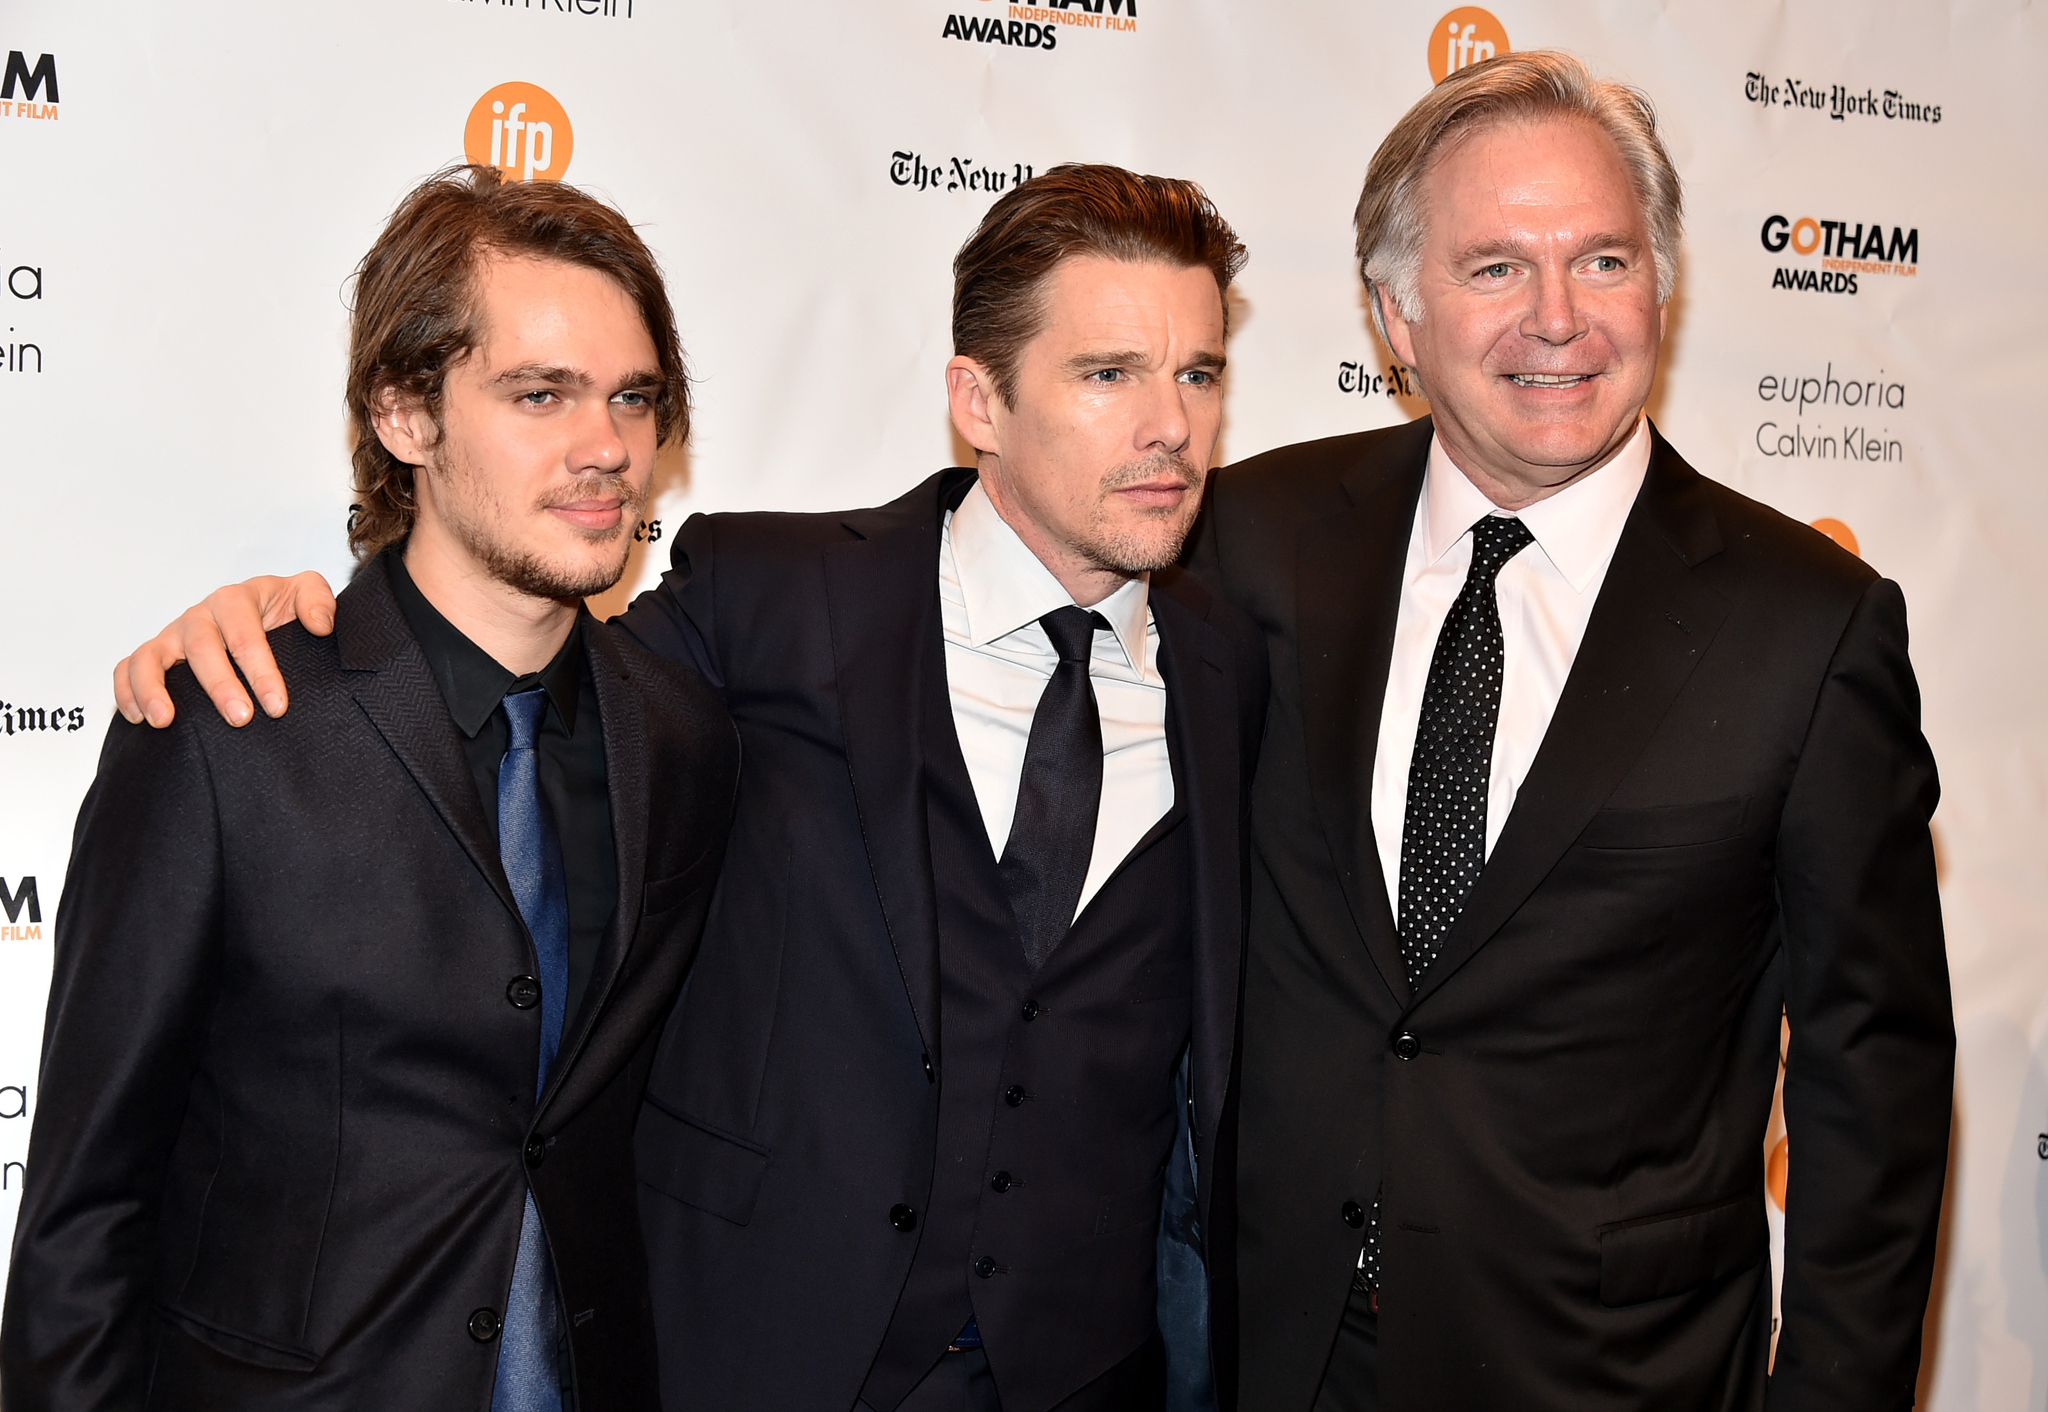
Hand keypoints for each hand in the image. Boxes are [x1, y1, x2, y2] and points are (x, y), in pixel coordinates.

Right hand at [114, 572, 338, 727]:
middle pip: (201, 648)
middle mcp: (199, 616)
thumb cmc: (281, 608)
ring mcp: (173, 636)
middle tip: (240, 719)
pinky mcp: (154, 654)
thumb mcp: (305, 594)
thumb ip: (318, 600)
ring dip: (154, 688)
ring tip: (166, 720)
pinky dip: (126, 690)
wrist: (262, 612)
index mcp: (235, 600)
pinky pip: (128, 668)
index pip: (245, 634)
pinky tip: (139, 718)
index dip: (261, 670)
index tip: (276, 704)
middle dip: (220, 685)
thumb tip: (320, 624)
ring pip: (151, 657)